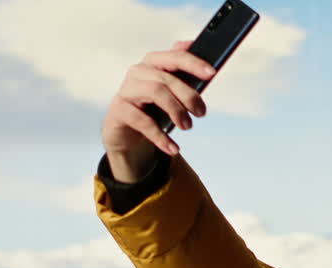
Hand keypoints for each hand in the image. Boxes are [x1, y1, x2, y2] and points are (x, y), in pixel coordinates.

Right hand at [101, 41, 215, 182]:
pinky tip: (173, 148)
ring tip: (187, 126)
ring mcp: (127, 89)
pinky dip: (161, 137)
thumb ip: (185, 79)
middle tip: (201, 112)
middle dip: (188, 95)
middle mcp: (138, 72)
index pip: (174, 56)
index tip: (212, 73)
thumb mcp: (171, 94)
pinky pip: (143, 122)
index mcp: (153, 63)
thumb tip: (207, 69)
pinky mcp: (119, 110)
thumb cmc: (152, 109)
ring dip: (176, 111)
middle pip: (167, 78)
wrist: (127, 134)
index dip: (193, 63)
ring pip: (155, 92)